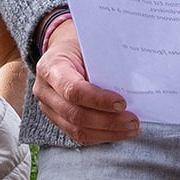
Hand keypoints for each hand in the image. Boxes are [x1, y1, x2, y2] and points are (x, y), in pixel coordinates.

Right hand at [31, 19, 138, 143]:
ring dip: (107, 133)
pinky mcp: (56, 118)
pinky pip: (77, 135)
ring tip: (130, 129)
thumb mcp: (90, 43)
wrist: (63, 49)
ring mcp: (48, 107)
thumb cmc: (80, 44)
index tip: (122, 103)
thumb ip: (105, 61)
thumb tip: (134, 81)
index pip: (73, 90)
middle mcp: (44, 89)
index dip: (98, 100)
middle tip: (132, 121)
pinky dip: (100, 136)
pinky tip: (118, 132)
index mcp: (51, 66)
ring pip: (76, 130)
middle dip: (107, 121)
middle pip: (75, 114)